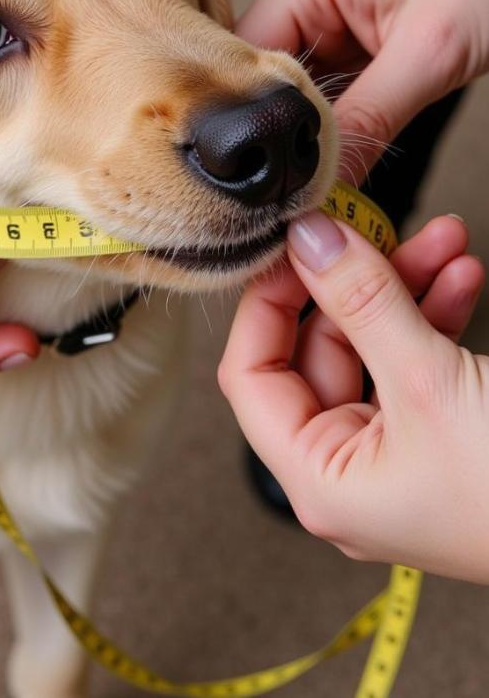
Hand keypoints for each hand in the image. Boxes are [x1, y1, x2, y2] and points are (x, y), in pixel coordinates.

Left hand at [219, 213, 488, 582]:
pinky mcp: (439, 440)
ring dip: (405, 291)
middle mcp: (346, 475)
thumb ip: (363, 304)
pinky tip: (461, 277)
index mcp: (319, 481)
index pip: (250, 376)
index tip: (293, 248)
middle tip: (379, 230)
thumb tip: (309, 242)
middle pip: (318, 353)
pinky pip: (417, 366)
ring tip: (443, 241)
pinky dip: (435, 317)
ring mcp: (393, 458)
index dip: (266, 304)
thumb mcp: (431, 382)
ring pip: (373, 351)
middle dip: (357, 284)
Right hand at [237, 0, 488, 173]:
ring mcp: (328, 21)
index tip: (259, 181)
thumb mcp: (428, 52)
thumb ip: (367, 123)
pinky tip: (331, 155)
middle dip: (272, 137)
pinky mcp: (355, 41)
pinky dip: (330, 127)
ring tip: (302, 180)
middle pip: (256, 86)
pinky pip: (325, 96)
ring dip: (302, 135)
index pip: (239, 66)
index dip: (246, 127)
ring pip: (290, 97)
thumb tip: (319, 191)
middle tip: (279, 193)